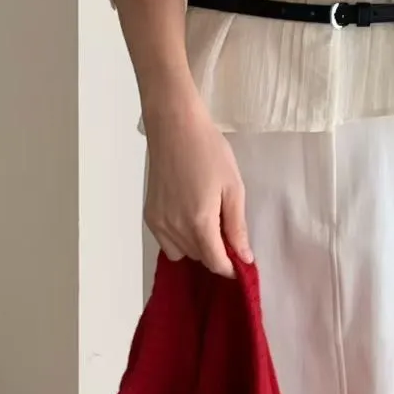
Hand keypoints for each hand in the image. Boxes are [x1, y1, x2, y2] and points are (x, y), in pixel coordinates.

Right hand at [144, 97, 252, 277]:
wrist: (174, 126)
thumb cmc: (209, 150)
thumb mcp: (233, 187)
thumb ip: (237, 227)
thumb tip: (244, 257)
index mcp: (199, 222)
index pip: (216, 263)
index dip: (232, 267)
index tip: (241, 258)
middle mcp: (175, 228)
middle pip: (200, 259)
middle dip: (216, 253)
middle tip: (226, 229)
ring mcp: (158, 222)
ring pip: (181, 253)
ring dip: (197, 247)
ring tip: (207, 220)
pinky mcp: (149, 215)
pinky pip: (165, 241)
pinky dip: (179, 238)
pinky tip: (188, 217)